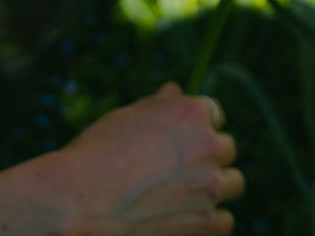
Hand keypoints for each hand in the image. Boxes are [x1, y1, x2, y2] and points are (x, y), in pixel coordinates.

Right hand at [39, 83, 242, 233]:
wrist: (81, 199)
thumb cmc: (97, 152)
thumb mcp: (126, 118)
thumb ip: (158, 106)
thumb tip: (174, 90)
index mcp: (192, 112)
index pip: (215, 114)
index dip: (199, 127)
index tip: (183, 140)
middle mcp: (208, 146)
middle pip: (227, 149)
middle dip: (208, 156)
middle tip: (179, 169)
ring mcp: (210, 185)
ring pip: (233, 183)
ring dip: (216, 186)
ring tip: (186, 194)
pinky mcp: (205, 222)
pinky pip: (225, 220)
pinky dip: (212, 220)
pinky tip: (189, 217)